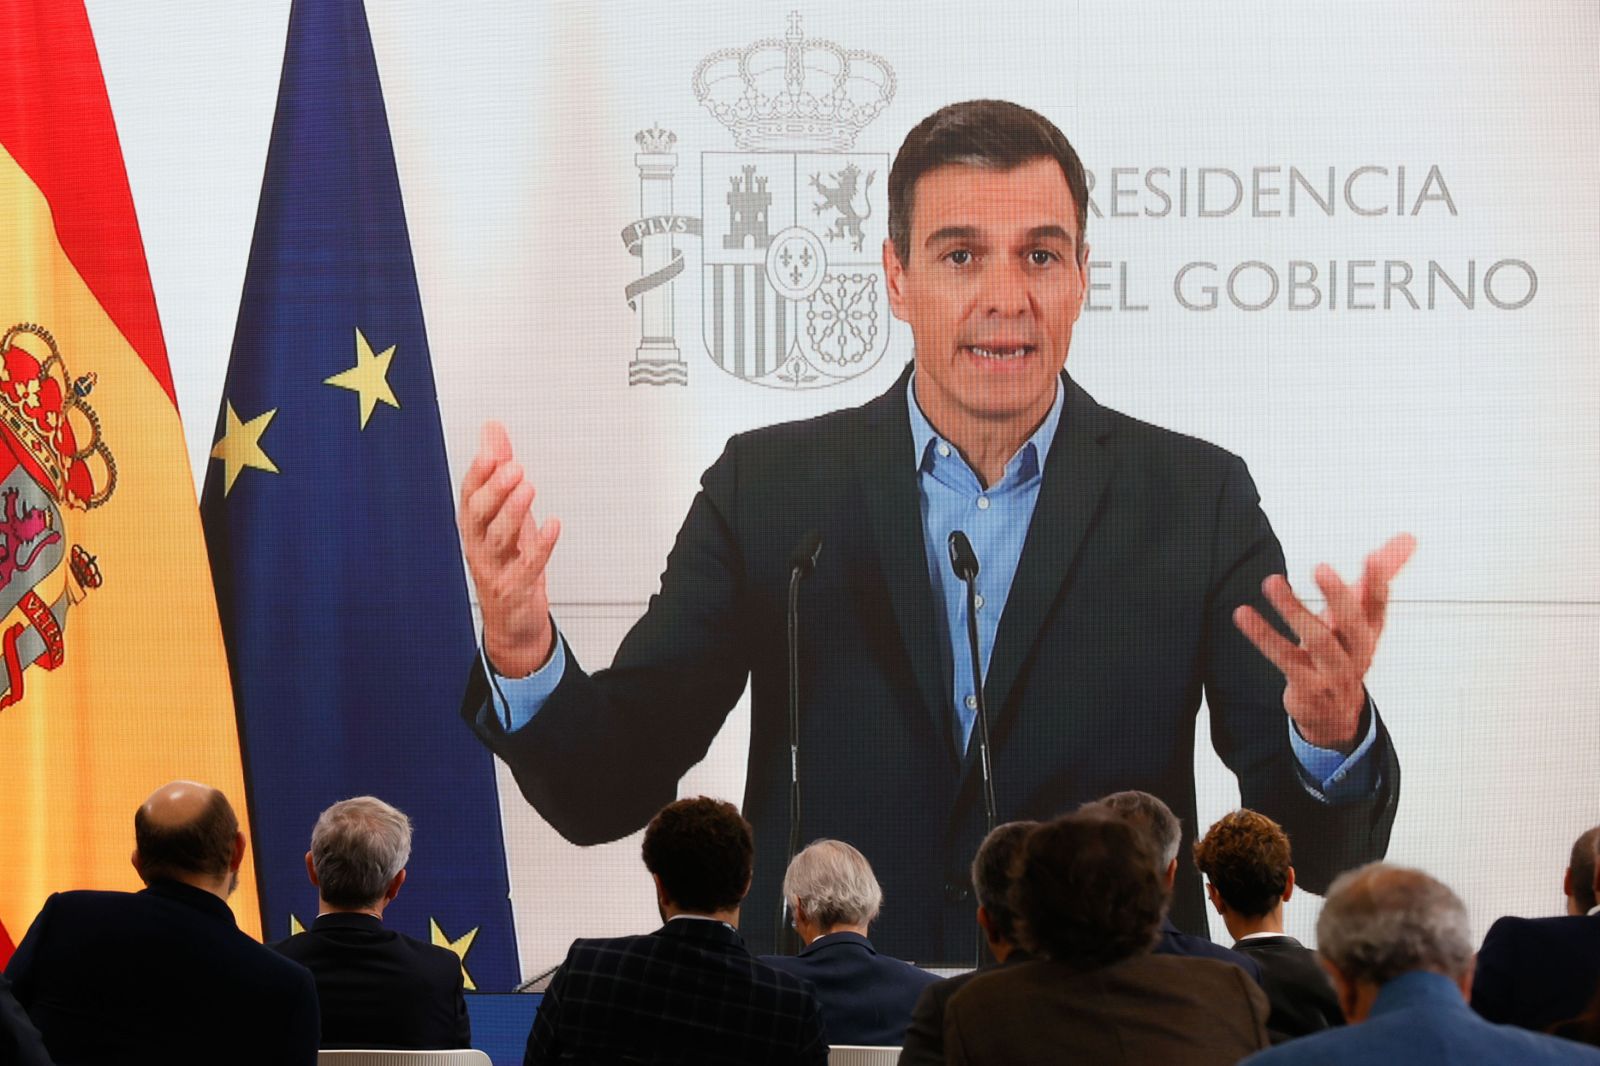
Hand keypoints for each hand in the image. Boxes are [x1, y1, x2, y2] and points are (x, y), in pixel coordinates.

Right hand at [458, 421, 560, 677]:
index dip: (478, 475)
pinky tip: (553, 526)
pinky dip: (540, 545)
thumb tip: (492, 429)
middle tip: (513, 468)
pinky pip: (526, 566)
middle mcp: (478, 547)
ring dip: (513, 512)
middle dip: (494, 491)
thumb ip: (499, 470)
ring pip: (497, 539)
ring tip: (528, 488)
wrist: (514, 623)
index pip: (469, 497)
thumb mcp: (505, 513)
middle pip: (477, 516)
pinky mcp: (515, 590)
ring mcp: (495, 570)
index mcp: (474, 527)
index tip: (491, 452)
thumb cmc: (508, 562)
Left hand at [1233, 533, 1415, 751]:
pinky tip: (1242, 614)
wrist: (1336, 715)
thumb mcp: (1362, 615)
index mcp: (1370, 631)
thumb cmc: (1345, 650)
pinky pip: (1284, 658)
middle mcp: (1357, 653)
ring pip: (1317, 640)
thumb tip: (1409, 536)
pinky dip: (1263, 636)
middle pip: (1352, 624)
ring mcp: (1334, 673)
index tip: (1373, 557)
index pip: (1378, 604)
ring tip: (1270, 581)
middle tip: (1321, 566)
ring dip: (1293, 609)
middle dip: (1338, 596)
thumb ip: (1380, 575)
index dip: (1378, 582)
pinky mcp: (1307, 687)